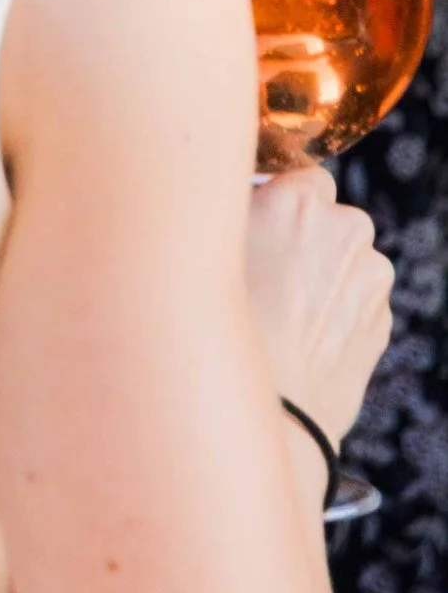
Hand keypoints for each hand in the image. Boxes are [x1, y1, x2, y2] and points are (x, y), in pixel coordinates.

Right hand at [245, 165, 392, 459]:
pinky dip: (337, 309)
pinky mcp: (383, 321)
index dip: (277, 202)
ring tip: (283, 315)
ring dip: (325, 274)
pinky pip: (358, 298)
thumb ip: (229, 214)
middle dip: (304, 237)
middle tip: (264, 274)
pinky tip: (303, 337)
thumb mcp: (209, 256)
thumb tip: (237, 202)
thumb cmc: (226, 333)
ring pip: (347, 260)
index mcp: (297, 201)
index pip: (299, 175)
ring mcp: (371, 277)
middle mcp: (345, 228)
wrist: (272, 417)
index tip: (257, 227)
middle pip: (328, 216)